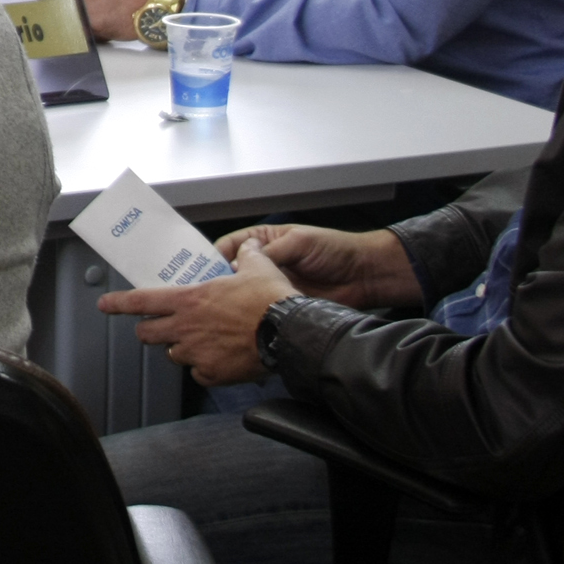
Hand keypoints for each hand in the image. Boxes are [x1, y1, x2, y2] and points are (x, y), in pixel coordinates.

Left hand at [97, 238, 301, 385]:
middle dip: (148, 331)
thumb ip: (246, 256)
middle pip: (148, 334)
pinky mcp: (214, 374)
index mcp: (189, 300)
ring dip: (182, 349)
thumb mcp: (257, 267)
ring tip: (201, 342)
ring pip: (175, 355)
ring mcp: (198, 354)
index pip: (141, 301)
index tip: (104, 304)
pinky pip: (199, 374)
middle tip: (157, 328)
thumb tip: (249, 246)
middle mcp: (186, 328)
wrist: (291, 334)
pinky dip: (205, 369)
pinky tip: (219, 361)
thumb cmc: (271, 300)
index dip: (119, 303)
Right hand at [212, 223, 423, 309]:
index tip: (198, 273)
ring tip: (214, 312)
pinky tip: (239, 322)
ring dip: (231, 302)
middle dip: (216, 283)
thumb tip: (239, 267)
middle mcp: (264, 265)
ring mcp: (271, 288)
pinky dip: (249, 317)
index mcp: (263, 242)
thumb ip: (269, 253)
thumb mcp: (298, 241)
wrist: (364, 276)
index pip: (229, 247)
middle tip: (201, 297)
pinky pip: (260, 312)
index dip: (212, 258)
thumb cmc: (333, 250)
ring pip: (242, 295)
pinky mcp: (281, 307)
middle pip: (231, 274)